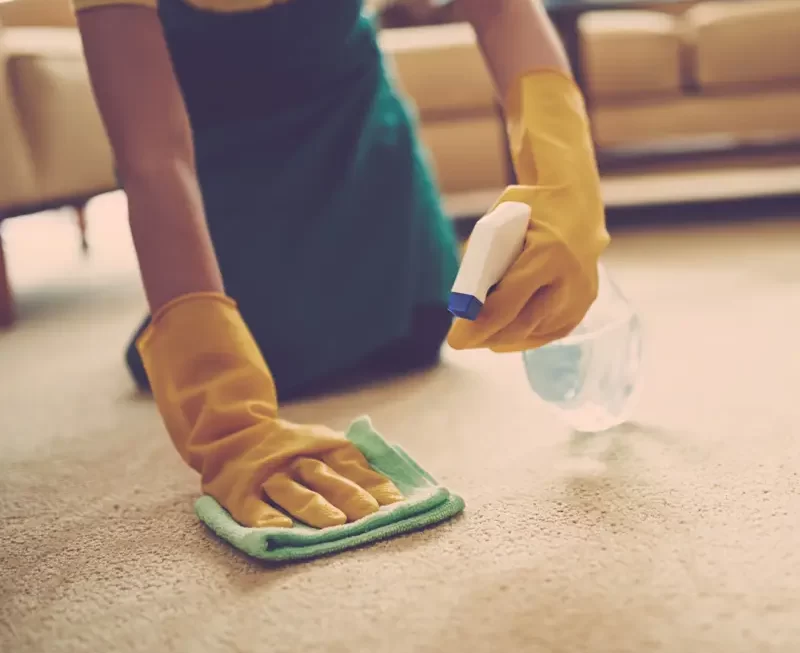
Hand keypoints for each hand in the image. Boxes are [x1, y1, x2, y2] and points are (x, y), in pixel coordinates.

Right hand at [136, 293, 404, 527]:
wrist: (231, 432)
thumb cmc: (291, 448)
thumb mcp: (323, 446)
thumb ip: (354, 468)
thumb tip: (393, 496)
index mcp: (320, 447)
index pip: (349, 464)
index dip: (371, 483)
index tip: (394, 502)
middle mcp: (295, 459)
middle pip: (323, 476)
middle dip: (347, 494)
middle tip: (368, 513)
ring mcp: (267, 475)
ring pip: (291, 490)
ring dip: (313, 506)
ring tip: (334, 524)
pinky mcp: (240, 492)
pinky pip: (253, 506)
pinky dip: (265, 517)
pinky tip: (280, 529)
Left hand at [447, 70, 609, 352]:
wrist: (576, 199)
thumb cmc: (530, 208)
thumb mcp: (498, 223)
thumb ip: (482, 261)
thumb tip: (465, 304)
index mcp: (548, 254)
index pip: (507, 304)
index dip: (478, 326)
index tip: (455, 339)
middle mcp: (571, 278)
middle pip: (522, 324)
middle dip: (486, 337)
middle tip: (460, 342)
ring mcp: (582, 293)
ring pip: (535, 332)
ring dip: (503, 338)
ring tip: (478, 336)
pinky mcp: (586, 303)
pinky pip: (551, 331)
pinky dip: (524, 337)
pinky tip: (502, 337)